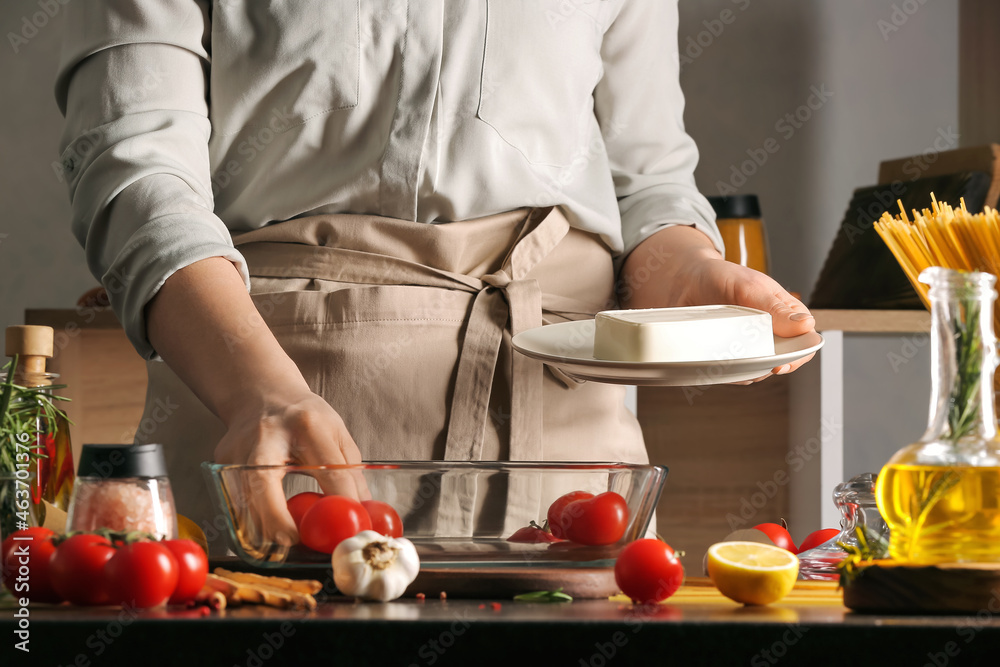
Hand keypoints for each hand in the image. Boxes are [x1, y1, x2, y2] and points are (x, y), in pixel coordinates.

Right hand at [147, 258, 367, 546]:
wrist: (262, 394)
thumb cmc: (305, 417)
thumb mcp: (337, 434)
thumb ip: (351, 473)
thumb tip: (363, 514)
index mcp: (307, 423)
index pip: (328, 469)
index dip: (339, 501)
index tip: (346, 529)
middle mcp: (266, 435)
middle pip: (265, 487)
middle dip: (279, 523)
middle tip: (297, 546)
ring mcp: (237, 449)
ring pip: (245, 502)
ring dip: (266, 528)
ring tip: (288, 541)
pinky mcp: (221, 463)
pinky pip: (237, 502)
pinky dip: (253, 520)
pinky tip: (269, 526)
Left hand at [621, 225, 815, 377]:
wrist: (684, 280)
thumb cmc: (721, 277)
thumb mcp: (750, 287)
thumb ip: (775, 308)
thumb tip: (805, 325)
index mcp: (785, 314)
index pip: (804, 343)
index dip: (797, 357)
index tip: (780, 365)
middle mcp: (770, 333)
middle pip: (782, 362)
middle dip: (769, 368)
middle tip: (752, 365)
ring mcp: (748, 346)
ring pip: (757, 371)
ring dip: (746, 372)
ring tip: (728, 359)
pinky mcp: (727, 355)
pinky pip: (733, 373)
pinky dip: (727, 373)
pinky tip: (716, 366)